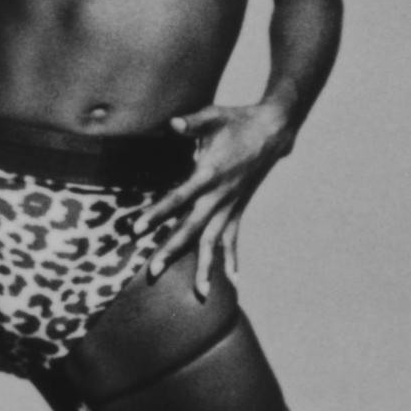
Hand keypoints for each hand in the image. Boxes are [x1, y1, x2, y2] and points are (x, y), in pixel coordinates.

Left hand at [141, 99, 296, 296]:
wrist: (273, 131)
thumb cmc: (237, 121)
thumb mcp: (214, 116)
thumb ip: (192, 123)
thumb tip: (174, 123)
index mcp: (209, 174)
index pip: (177, 199)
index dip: (157, 214)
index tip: (137, 229)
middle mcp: (220, 196)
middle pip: (192, 229)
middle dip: (171, 251)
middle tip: (152, 271)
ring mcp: (231, 205)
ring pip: (214, 241)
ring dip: (206, 267)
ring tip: (201, 293)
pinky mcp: (238, 209)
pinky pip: (233, 238)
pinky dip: (232, 259)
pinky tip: (233, 281)